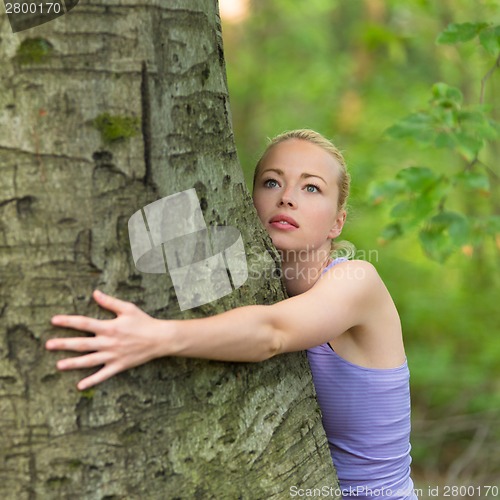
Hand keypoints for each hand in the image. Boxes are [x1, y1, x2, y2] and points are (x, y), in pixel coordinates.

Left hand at [46, 290, 164, 390]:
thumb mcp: (127, 308)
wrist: (159, 339)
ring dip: (73, 363)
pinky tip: (79, 386)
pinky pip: (103, 375)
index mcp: (109, 326)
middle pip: (82, 344)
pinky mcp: (119, 366)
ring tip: (58, 365)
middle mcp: (108, 342)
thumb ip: (110, 302)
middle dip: (64, 344)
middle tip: (48, 345)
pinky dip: (91, 381)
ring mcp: (113, 355)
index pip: (84, 323)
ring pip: (89, 361)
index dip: (68, 321)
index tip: (54, 320)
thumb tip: (95, 293)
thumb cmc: (144, 322)